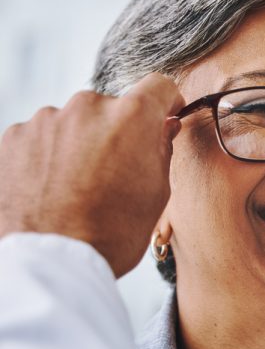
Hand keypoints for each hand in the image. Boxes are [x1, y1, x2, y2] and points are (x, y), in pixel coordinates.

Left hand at [0, 74, 183, 277]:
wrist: (51, 262)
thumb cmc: (112, 233)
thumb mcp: (157, 193)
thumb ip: (161, 149)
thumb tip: (162, 126)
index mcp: (131, 117)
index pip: (158, 85)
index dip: (165, 102)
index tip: (163, 117)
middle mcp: (87, 107)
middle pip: (111, 107)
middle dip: (116, 131)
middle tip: (116, 169)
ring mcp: (46, 120)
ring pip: (73, 122)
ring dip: (79, 142)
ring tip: (78, 185)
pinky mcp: (13, 137)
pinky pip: (41, 137)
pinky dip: (48, 155)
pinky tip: (53, 187)